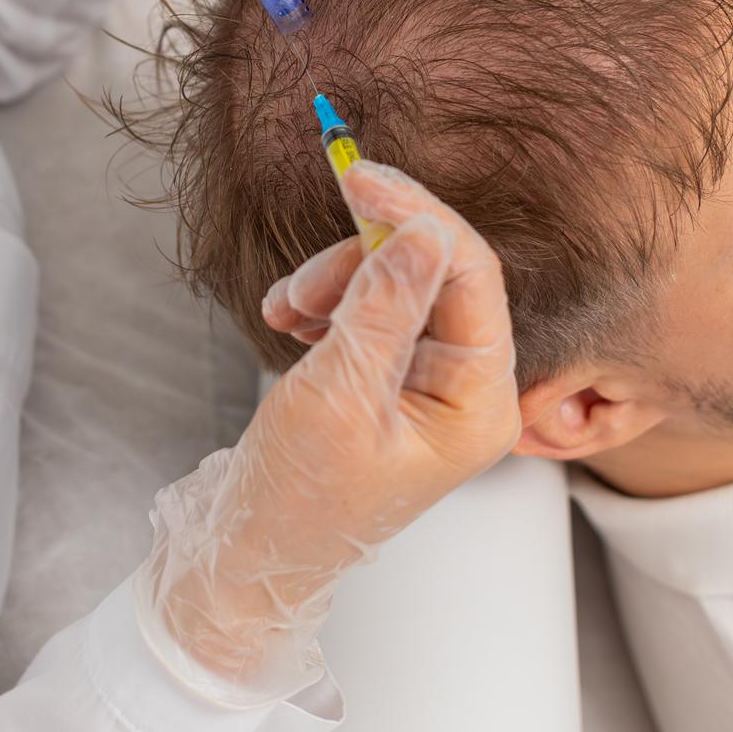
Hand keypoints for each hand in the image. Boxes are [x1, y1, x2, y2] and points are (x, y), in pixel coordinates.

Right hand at [132, 161, 520, 706]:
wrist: (252, 553)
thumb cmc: (299, 499)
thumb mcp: (338, 396)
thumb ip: (383, 307)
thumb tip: (421, 230)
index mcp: (480, 403)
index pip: (472, 276)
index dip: (418, 217)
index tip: (358, 178)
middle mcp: (467, 387)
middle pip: (438, 271)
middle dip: (367, 255)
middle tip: (310, 265)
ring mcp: (430, 380)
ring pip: (397, 281)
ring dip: (335, 280)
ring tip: (286, 312)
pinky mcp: (391, 374)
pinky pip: (371, 306)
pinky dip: (326, 301)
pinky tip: (288, 321)